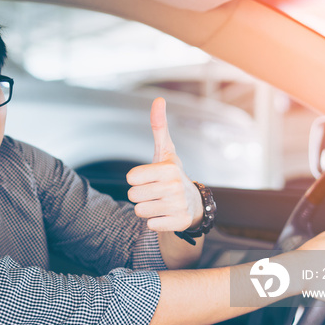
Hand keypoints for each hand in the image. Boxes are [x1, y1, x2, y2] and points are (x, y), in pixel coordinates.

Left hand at [126, 98, 201, 231]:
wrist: (193, 203)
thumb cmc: (172, 174)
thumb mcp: (165, 151)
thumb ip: (159, 126)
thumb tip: (159, 99)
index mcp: (169, 169)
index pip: (131, 178)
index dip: (136, 179)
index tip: (149, 178)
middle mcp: (175, 187)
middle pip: (132, 196)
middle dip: (140, 195)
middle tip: (154, 192)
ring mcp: (178, 206)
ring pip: (139, 211)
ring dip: (146, 208)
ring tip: (159, 202)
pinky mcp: (179, 223)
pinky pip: (150, 225)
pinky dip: (155, 221)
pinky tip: (166, 214)